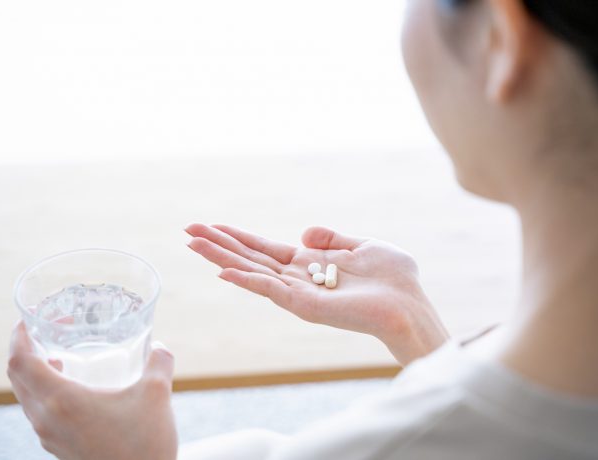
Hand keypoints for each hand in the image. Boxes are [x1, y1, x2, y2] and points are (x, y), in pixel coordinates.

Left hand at [7, 322, 177, 459]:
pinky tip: (72, 388)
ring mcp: (50, 436)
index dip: (19, 335)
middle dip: (26, 349)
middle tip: (45, 331)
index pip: (20, 361)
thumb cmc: (145, 445)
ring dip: (34, 372)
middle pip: (17, 377)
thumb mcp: (156, 394)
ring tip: (59, 356)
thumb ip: (159, 363)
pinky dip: (45, 392)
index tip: (29, 318)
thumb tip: (159, 347)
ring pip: (26, 397)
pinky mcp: (59, 448)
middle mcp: (47, 419)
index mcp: (62, 400)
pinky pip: (38, 413)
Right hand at [185, 224, 448, 364]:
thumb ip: (333, 238)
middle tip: (187, 229)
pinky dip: (246, 281)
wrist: (410, 305)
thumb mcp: (364, 245)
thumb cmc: (395, 279)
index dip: (239, 237)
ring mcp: (298, 293)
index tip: (212, 225)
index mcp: (310, 265)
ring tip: (192, 242)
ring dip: (221, 258)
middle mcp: (298, 279)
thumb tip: (305, 233)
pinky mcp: (304, 306)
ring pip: (251, 273)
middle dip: (219, 244)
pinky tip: (223, 272)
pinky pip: (270, 290)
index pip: (265, 250)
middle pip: (250, 258)